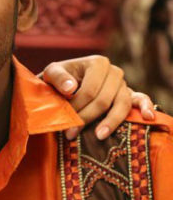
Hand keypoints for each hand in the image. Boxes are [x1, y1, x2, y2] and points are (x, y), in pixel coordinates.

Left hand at [40, 55, 155, 139]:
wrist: (64, 84)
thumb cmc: (58, 79)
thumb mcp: (51, 74)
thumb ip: (59, 78)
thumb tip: (71, 88)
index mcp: (98, 63)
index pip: (90, 90)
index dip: (78, 106)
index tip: (66, 120)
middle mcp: (114, 72)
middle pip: (104, 100)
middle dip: (87, 117)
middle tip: (71, 133)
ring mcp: (124, 84)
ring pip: (122, 105)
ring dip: (110, 122)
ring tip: (99, 136)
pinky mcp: (129, 96)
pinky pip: (140, 100)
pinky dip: (146, 107)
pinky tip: (148, 117)